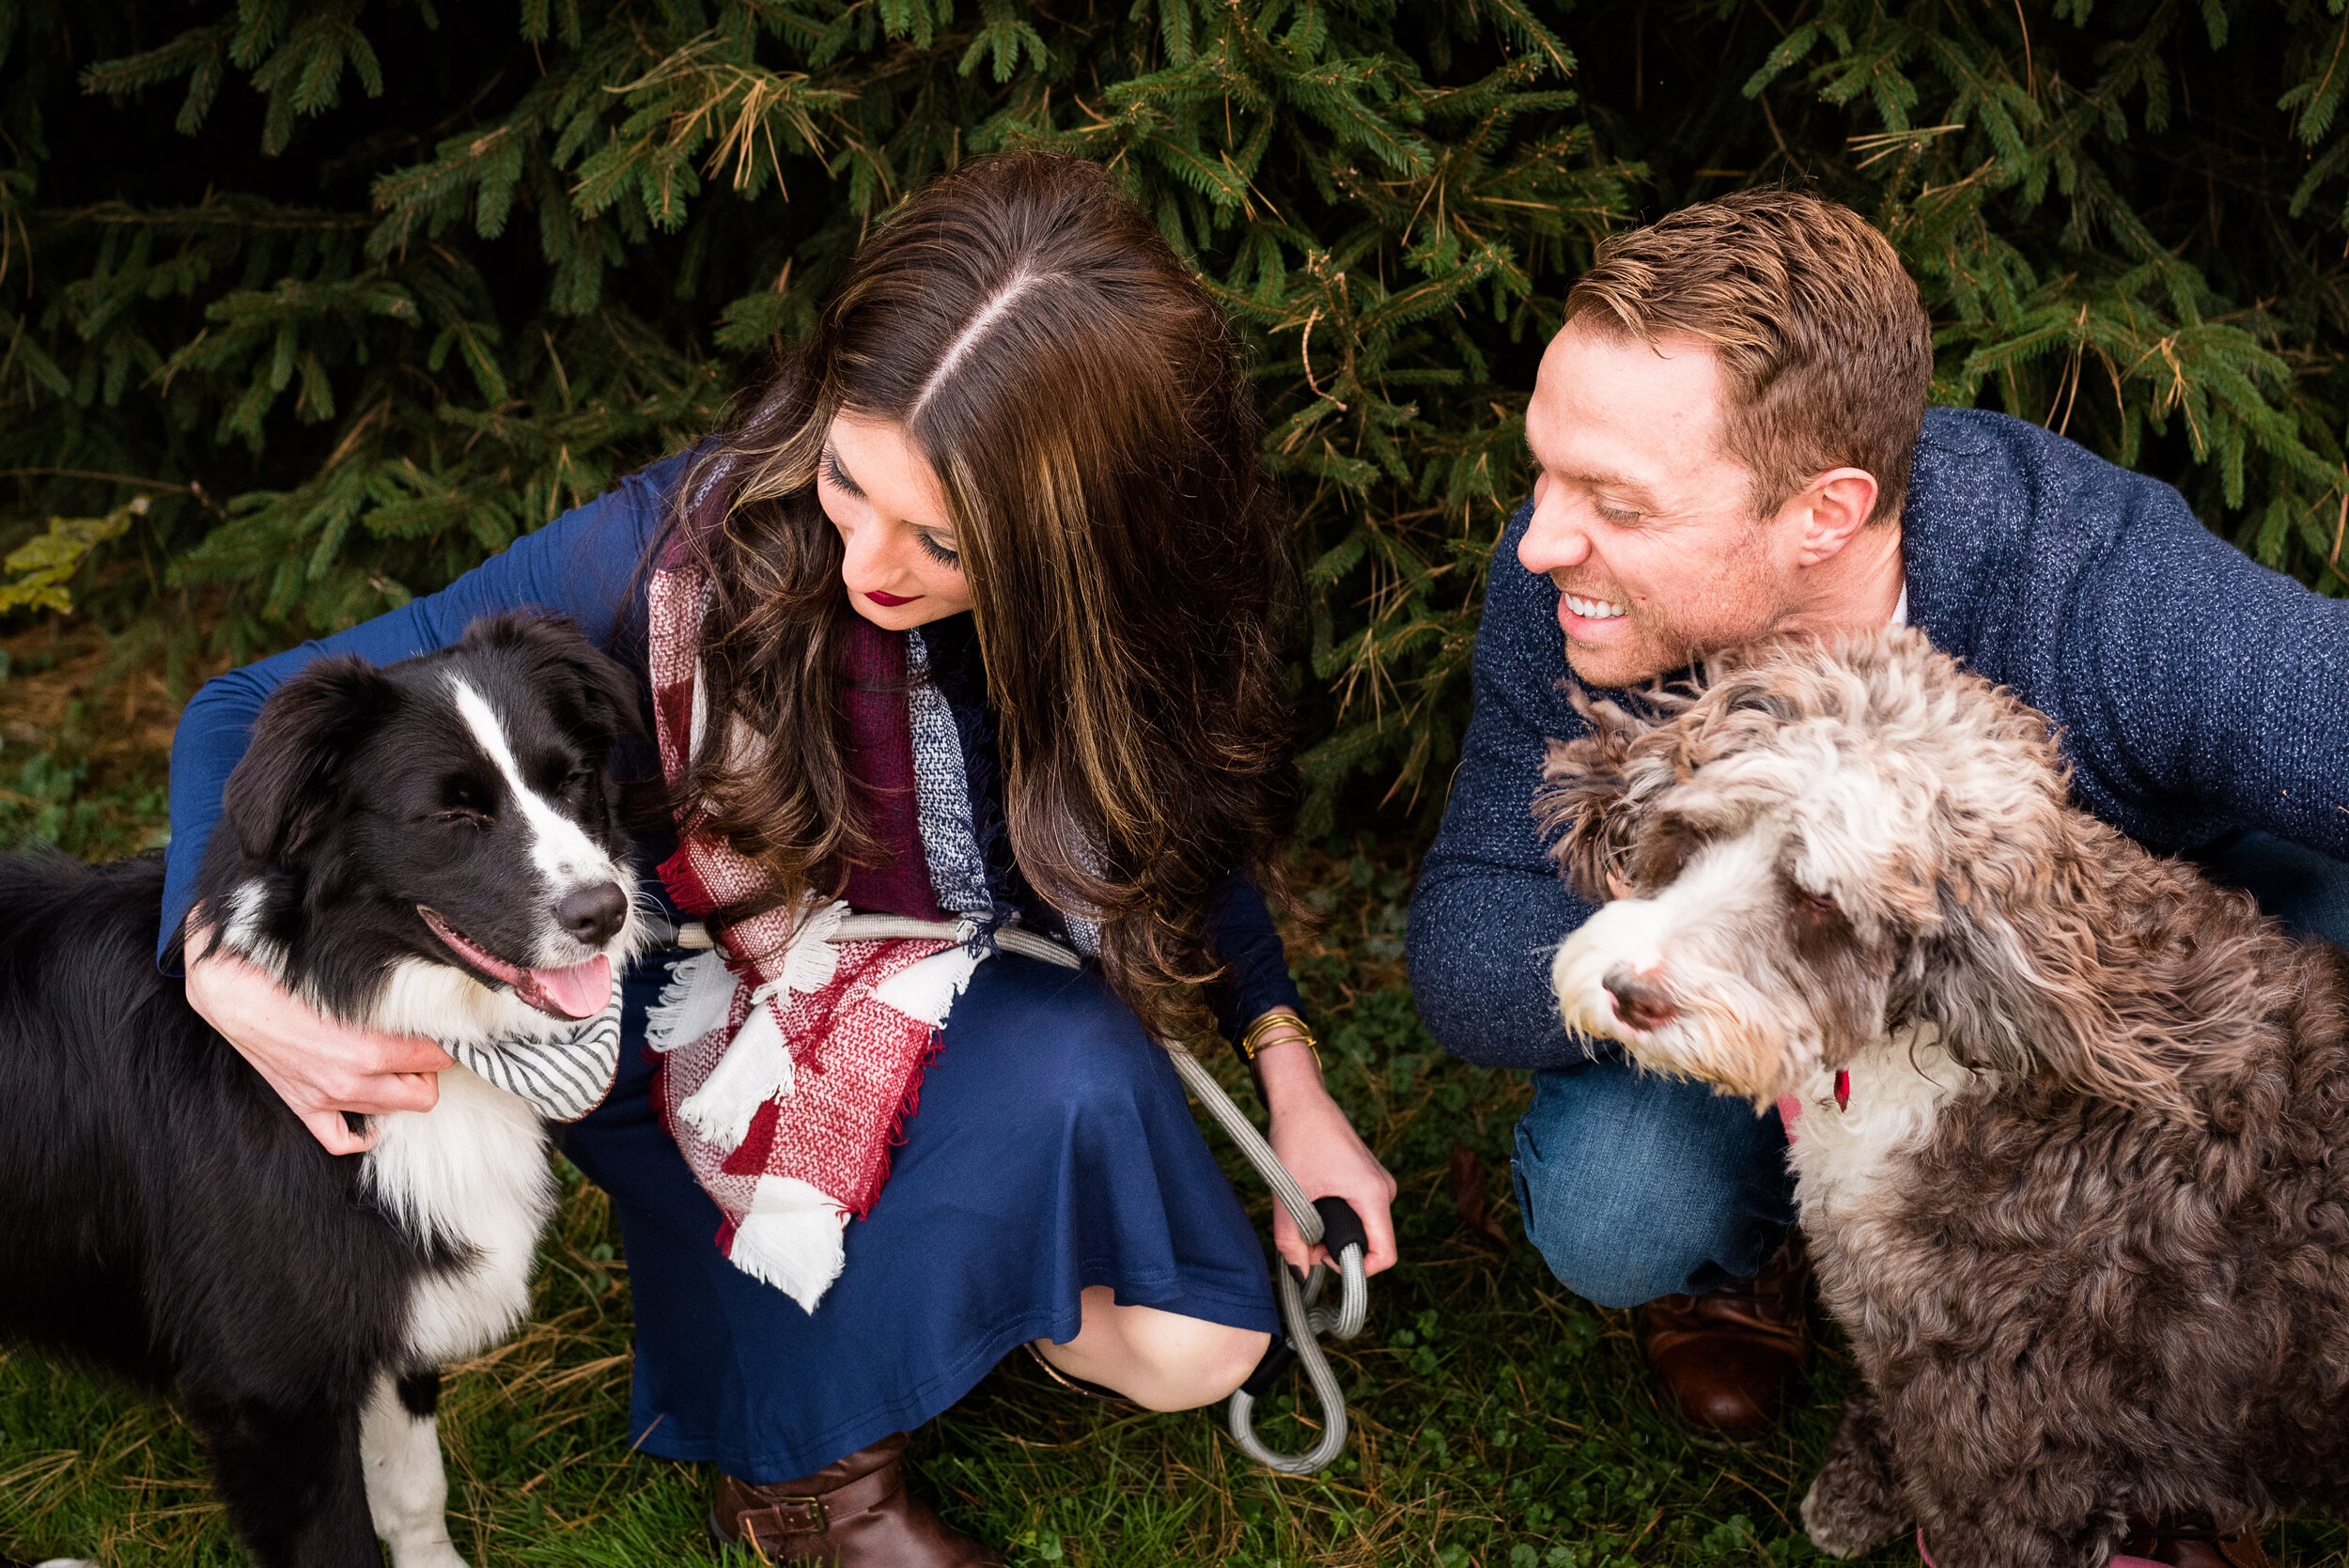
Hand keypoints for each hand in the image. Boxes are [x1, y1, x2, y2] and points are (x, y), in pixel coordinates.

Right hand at [184, 918, 455, 1154]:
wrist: (236, 993)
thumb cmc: (293, 980)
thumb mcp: (356, 986)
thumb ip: (395, 1001)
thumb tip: (431, 997)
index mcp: (372, 1050)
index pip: (438, 1058)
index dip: (445, 1043)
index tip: (445, 1031)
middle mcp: (353, 1081)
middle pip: (423, 1095)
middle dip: (429, 1073)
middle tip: (422, 1049)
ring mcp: (328, 1098)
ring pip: (391, 1113)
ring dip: (400, 1091)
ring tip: (397, 1066)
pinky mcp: (305, 1106)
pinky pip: (340, 1139)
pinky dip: (362, 1132)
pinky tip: (371, 1113)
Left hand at [1254, 1015, 1399, 1276]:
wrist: (1300, 1098)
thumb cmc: (1297, 1138)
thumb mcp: (1288, 1195)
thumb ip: (1290, 1240)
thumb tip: (1298, 1271)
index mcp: (1373, 1195)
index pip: (1386, 1255)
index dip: (1356, 1269)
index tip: (1323, 1259)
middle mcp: (1384, 1189)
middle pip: (1371, 1242)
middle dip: (1337, 1249)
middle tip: (1303, 1237)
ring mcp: (1378, 1181)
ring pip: (1363, 1226)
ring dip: (1333, 1231)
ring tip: (1302, 1214)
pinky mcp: (1367, 1175)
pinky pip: (1360, 1210)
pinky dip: (1336, 1215)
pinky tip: (1310, 1202)